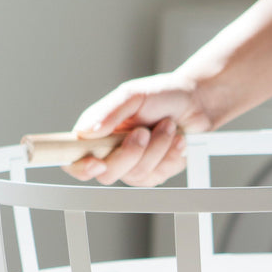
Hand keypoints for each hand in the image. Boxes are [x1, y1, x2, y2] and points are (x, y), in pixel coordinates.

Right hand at [66, 73, 214, 185]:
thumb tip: (85, 132)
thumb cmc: (162, 95)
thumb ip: (108, 113)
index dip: (81, 167)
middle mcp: (111, 152)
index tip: (96, 162)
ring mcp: (132, 166)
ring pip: (136, 175)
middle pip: (108, 174)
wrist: (196, 103)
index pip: (74, 159)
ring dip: (157, 149)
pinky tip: (176, 140)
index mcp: (97, 132)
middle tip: (145, 131)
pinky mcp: (152, 173)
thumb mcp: (132, 95)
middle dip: (131, 153)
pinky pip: (157, 177)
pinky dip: (170, 157)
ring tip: (167, 127)